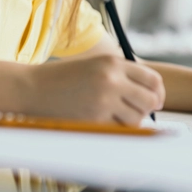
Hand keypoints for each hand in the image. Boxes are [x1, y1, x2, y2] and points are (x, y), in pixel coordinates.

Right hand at [23, 55, 164, 124]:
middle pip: (150, 99)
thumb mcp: (93, 66)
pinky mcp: (95, 118)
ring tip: (115, 117)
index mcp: (113, 62)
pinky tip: (102, 122)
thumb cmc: (61, 79)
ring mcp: (104, 99)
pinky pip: (118, 129)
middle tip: (139, 113)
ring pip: (137, 118)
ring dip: (131, 121)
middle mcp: (112, 78)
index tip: (155, 101)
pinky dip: (115, 129)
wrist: (32, 87)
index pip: (152, 78)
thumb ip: (119, 75)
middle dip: (148, 109)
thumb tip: (148, 95)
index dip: (158, 92)